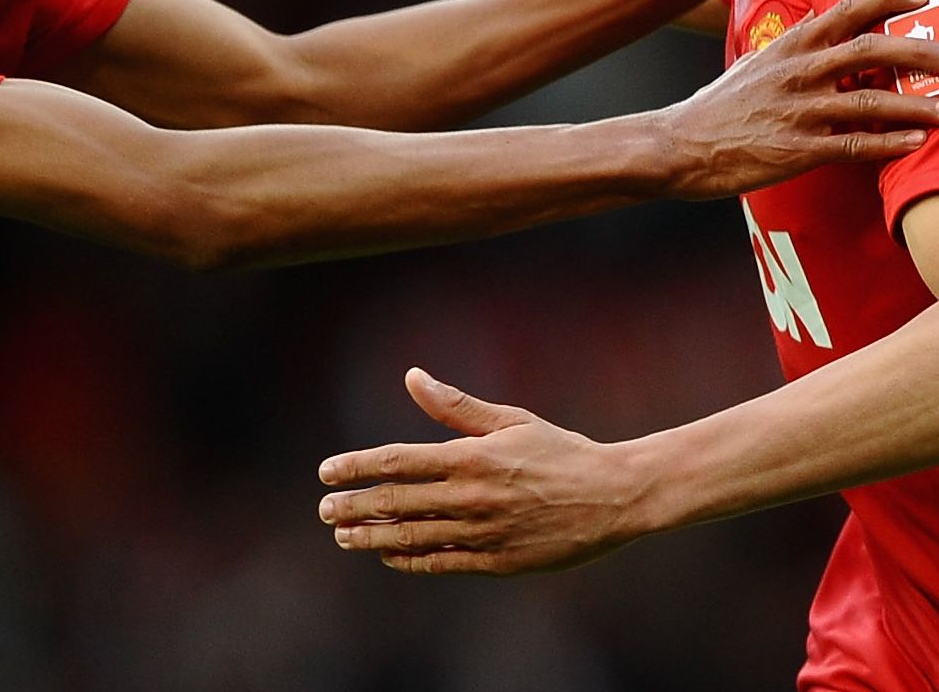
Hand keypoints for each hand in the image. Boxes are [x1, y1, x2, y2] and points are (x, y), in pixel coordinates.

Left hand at [318, 368, 641, 574]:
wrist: (614, 496)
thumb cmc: (560, 452)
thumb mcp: (509, 420)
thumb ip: (456, 406)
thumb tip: (412, 376)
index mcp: (471, 457)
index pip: (397, 461)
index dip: (356, 467)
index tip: (327, 472)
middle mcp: (471, 497)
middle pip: (396, 502)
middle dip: (354, 506)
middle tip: (324, 509)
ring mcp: (482, 532)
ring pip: (412, 537)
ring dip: (372, 537)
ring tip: (344, 536)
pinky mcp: (497, 561)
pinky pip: (441, 562)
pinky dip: (409, 559)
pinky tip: (388, 554)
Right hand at [659, 0, 938, 199]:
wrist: (678, 145)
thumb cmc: (719, 106)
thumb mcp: (755, 63)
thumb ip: (794, 45)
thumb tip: (820, 21)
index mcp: (790, 46)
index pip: (846, 10)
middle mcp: (799, 72)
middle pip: (871, 51)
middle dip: (921, 52)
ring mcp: (799, 111)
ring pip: (871, 103)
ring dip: (917, 106)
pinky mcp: (797, 150)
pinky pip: (853, 146)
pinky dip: (888, 144)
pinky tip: (916, 143)